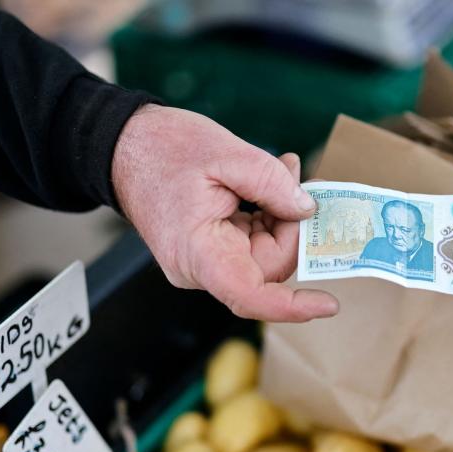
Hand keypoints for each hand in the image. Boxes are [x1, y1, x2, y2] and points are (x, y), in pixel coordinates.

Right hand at [112, 105, 338, 321]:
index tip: (329, 303)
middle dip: (294, 228)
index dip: (292, 306)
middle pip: (268, 268)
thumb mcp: (227, 153)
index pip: (250, 296)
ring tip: (284, 170)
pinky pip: (252, 243)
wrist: (123, 145)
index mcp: (198, 253)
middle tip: (302, 181)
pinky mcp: (211, 250)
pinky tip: (270, 183)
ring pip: (265, 254)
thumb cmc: (163, 148)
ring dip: (283, 216)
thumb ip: (273, 183)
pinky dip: (268, 215)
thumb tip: (307, 210)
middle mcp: (200, 269)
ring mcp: (205, 262)